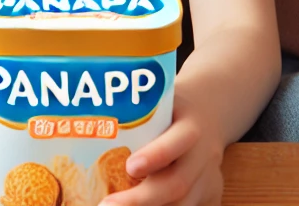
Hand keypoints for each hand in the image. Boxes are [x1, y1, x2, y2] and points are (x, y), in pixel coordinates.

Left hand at [102, 99, 224, 205]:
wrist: (210, 116)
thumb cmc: (171, 110)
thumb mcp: (159, 102)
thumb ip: (135, 114)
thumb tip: (87, 123)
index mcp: (191, 126)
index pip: (177, 141)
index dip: (156, 156)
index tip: (130, 166)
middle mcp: (203, 155)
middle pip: (177, 183)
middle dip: (141, 199)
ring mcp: (209, 179)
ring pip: (184, 204)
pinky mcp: (211, 196)